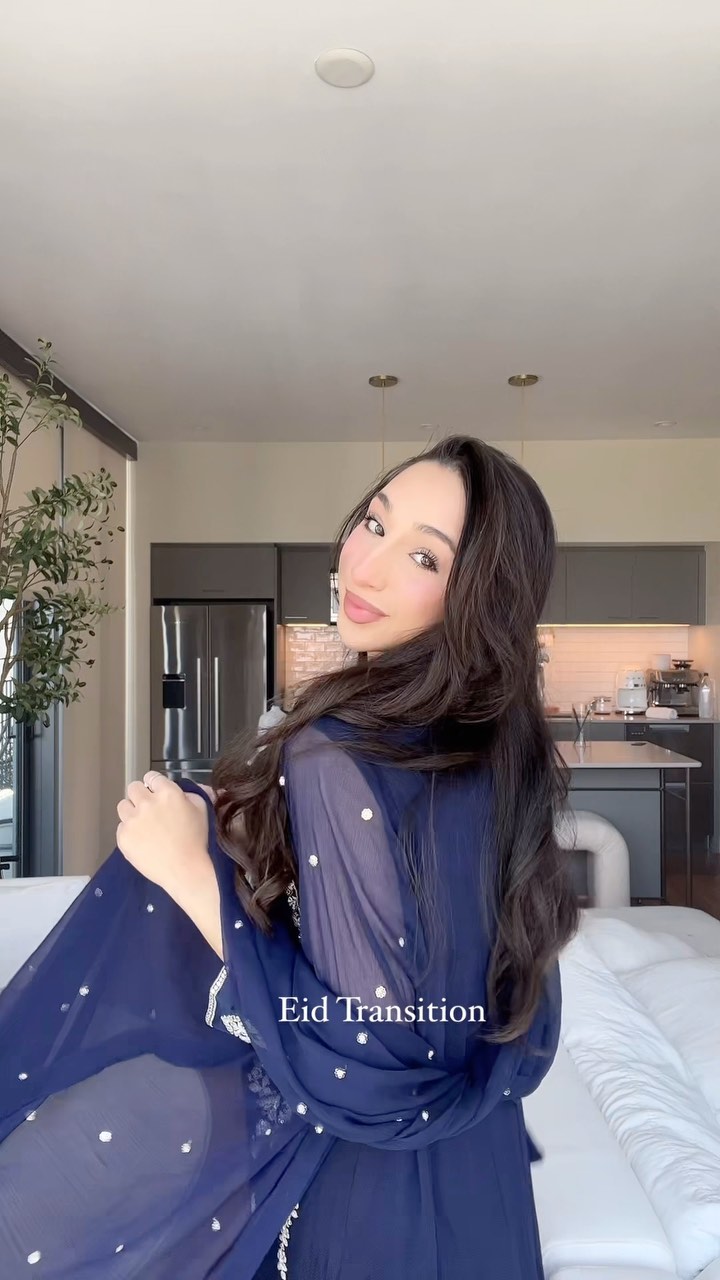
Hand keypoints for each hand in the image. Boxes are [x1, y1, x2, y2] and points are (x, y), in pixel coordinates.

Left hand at [116, 772, 211, 899]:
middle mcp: (147, 803)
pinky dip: (130, 831)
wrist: (184, 870)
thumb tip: (184, 789)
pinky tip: (143, 840)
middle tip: (149, 809)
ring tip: (144, 824)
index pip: (151, 777)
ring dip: (132, 811)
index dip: (155, 785)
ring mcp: (133, 820)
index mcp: (167, 793)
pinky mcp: (123, 837)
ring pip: (123, 805)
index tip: (157, 793)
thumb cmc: (196, 840)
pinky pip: (121, 826)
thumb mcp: (201, 810)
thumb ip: (191, 793)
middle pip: (133, 787)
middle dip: (141, 795)